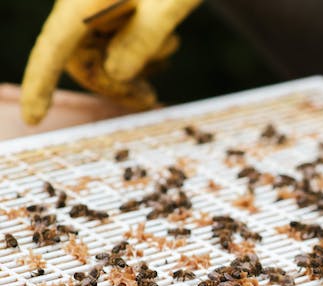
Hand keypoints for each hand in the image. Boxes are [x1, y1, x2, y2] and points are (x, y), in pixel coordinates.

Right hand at [21, 0, 199, 124]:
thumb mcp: (167, 5)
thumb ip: (142, 40)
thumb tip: (115, 74)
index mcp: (83, 0)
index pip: (53, 48)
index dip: (40, 85)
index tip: (33, 118)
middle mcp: (83, 5)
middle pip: (83, 60)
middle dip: (114, 83)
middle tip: (150, 99)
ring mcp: (98, 10)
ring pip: (105, 57)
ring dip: (136, 67)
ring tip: (169, 46)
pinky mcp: (115, 14)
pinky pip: (120, 47)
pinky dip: (143, 54)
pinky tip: (167, 41)